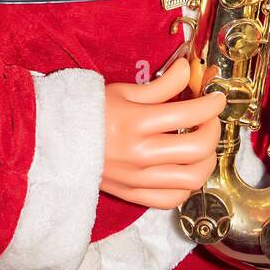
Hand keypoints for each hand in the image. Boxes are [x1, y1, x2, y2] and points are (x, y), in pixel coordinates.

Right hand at [100, 57, 225, 209]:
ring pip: (193, 178)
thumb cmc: (87, 112)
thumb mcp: (124, 91)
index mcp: (137, 122)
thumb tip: (189, 70)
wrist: (54, 142)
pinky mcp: (133, 194)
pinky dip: (186, 186)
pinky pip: (173, 199)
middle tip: (210, 119)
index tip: (215, 97)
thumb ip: (162, 84)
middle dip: (213, 129)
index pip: (191, 113)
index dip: (212, 103)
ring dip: (207, 160)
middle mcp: (140, 154)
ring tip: (201, 144)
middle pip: (198, 148)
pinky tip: (184, 169)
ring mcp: (138, 178)